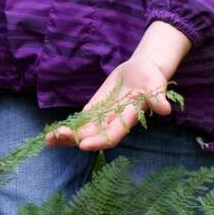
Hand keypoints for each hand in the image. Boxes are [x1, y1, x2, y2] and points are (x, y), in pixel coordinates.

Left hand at [45, 21, 191, 152]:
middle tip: (56, 137)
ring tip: (48, 139)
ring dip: (66, 137)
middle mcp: (113, 122)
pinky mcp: (95, 109)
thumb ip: (158, 97)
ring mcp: (102, 116)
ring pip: (83, 131)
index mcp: (127, 119)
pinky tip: (51, 133)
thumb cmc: (151, 77)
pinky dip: (67, 128)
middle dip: (75, 139)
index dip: (99, 141)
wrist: (143, 70)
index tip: (83, 144)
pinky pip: (80, 122)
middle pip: (93, 136)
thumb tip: (165, 110)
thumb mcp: (156, 84)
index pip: (112, 134)